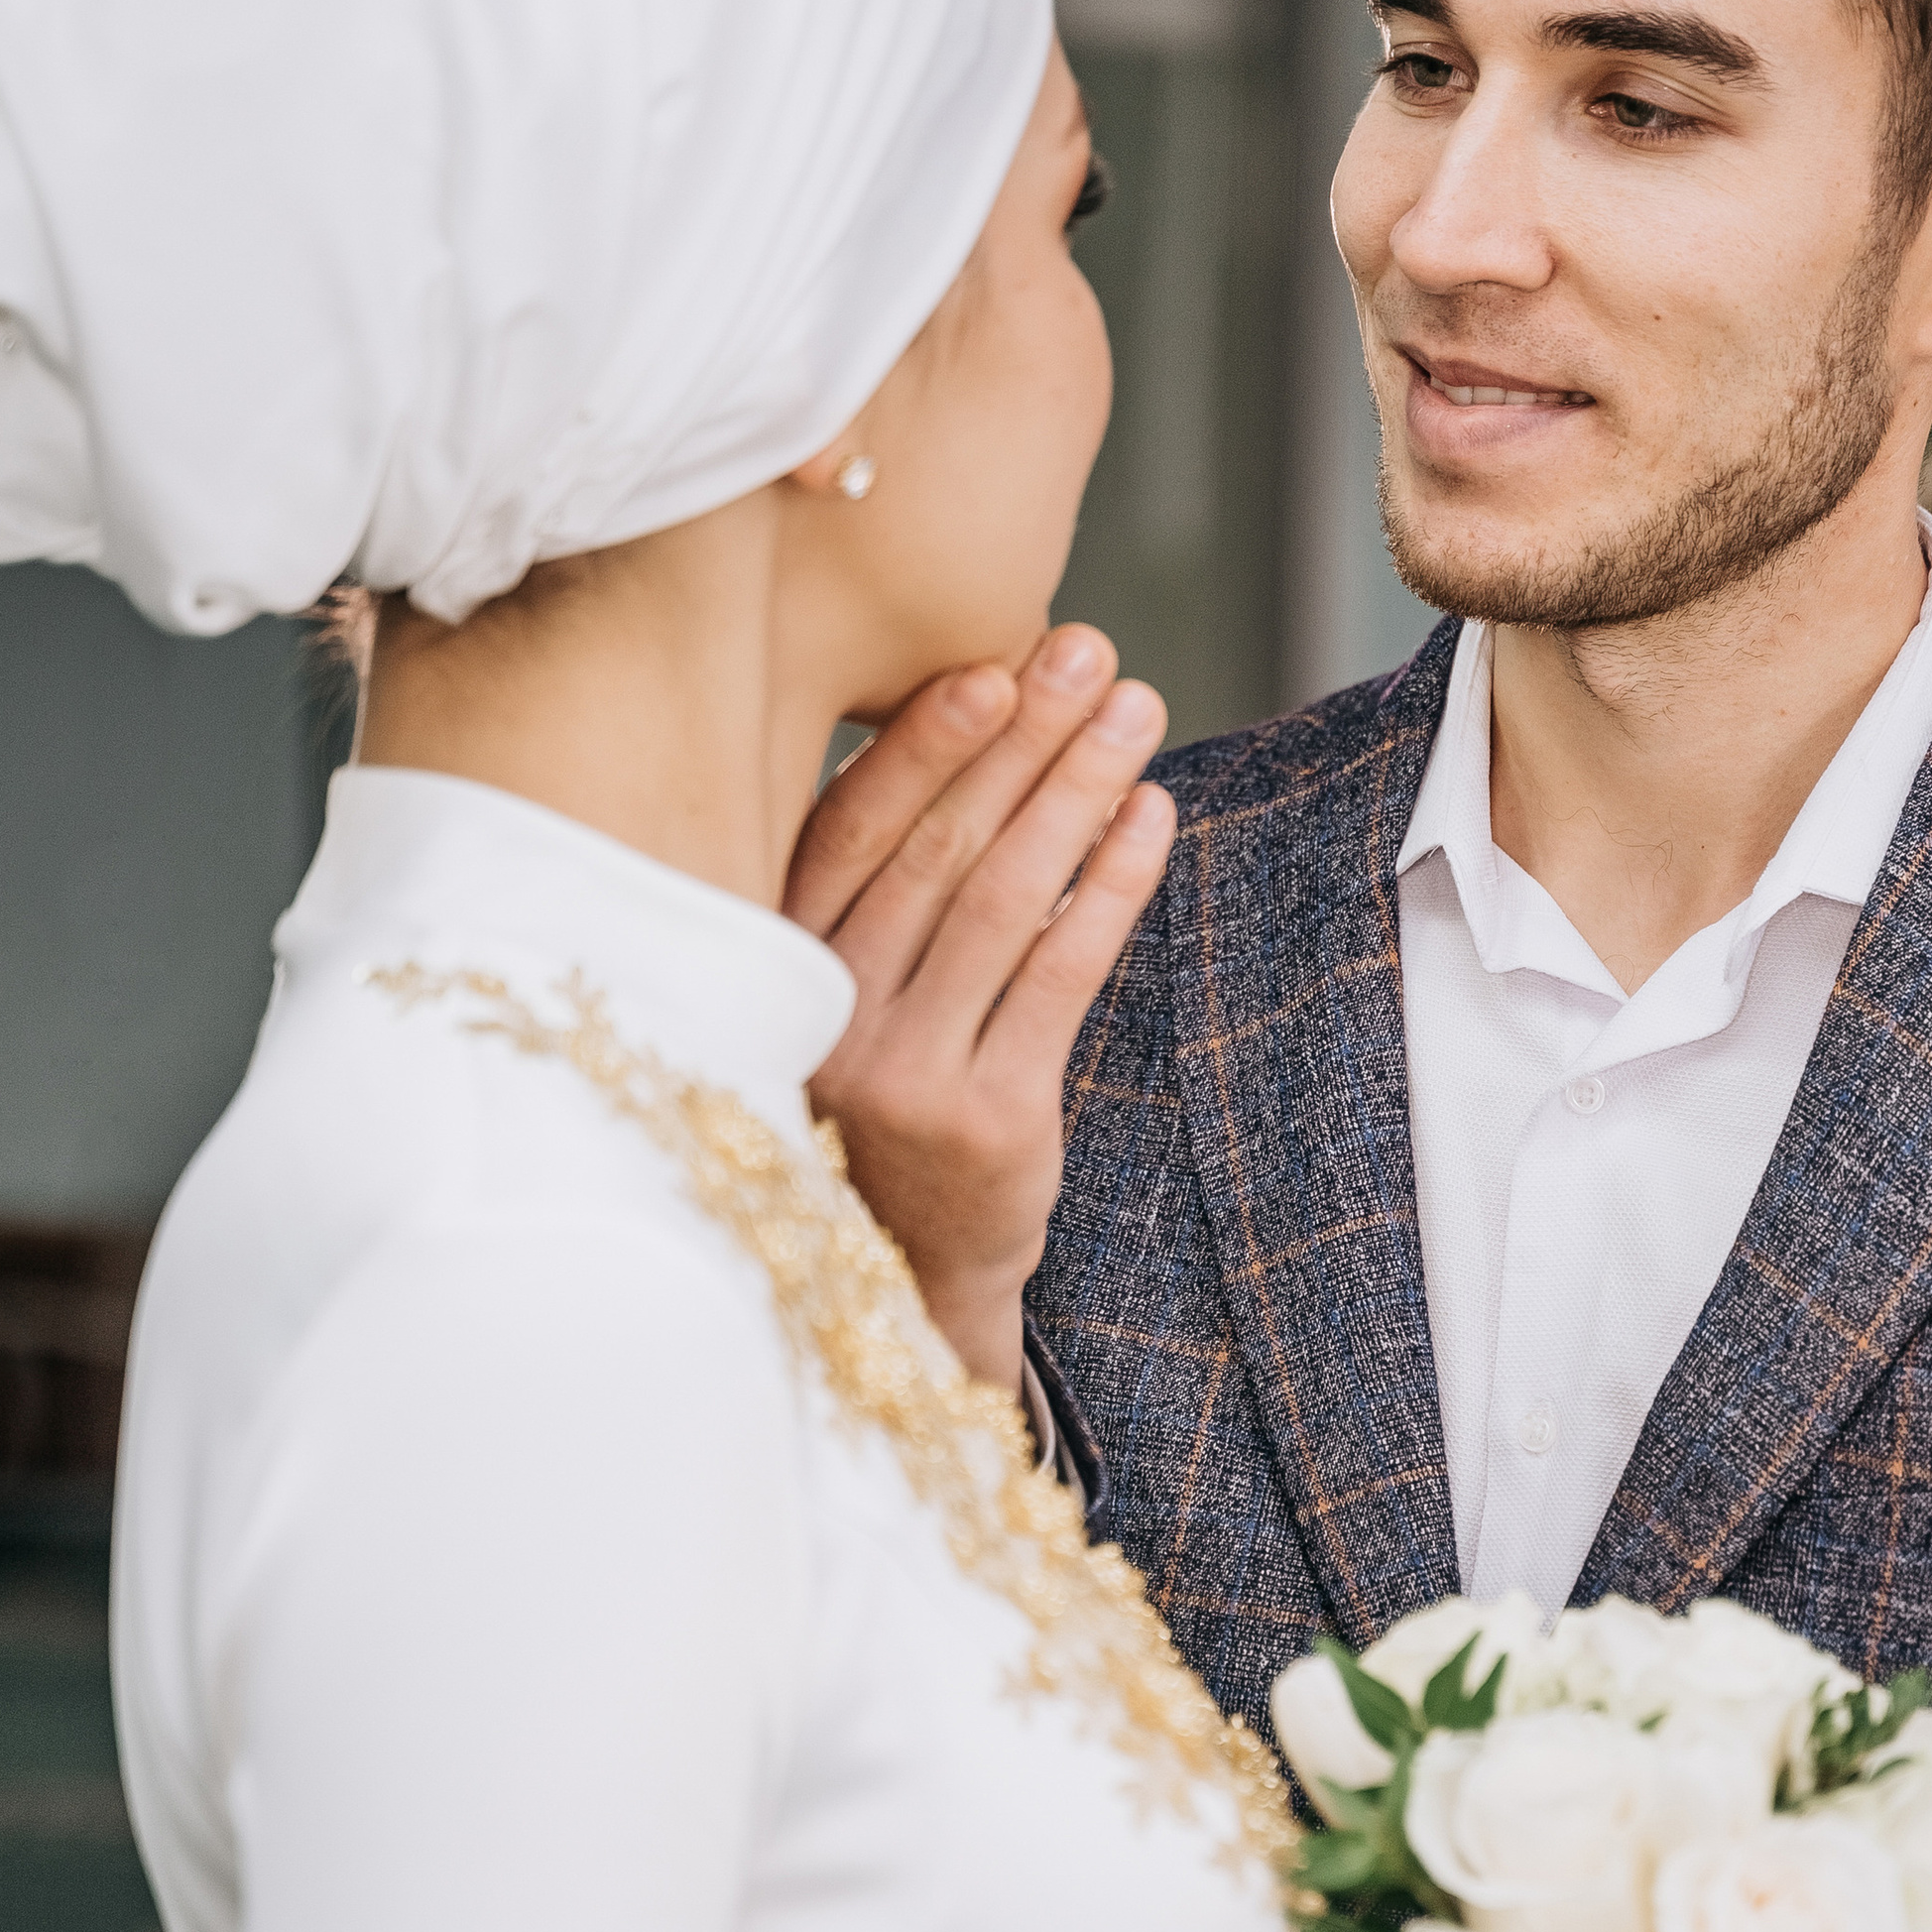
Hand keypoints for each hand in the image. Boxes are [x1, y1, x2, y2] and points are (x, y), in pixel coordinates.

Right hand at [783, 628, 1173, 1393]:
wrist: (908, 1276)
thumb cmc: (888, 1105)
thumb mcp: (848, 995)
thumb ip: (879, 889)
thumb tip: (963, 726)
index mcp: (779, 968)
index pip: (851, 828)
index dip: (925, 743)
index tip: (995, 664)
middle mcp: (827, 1015)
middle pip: (937, 847)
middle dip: (1024, 739)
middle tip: (1092, 655)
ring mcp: (903, 1071)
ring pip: (1004, 899)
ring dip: (1078, 791)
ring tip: (1137, 712)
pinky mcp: (988, 1117)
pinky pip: (1061, 974)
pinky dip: (1110, 887)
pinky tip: (1151, 819)